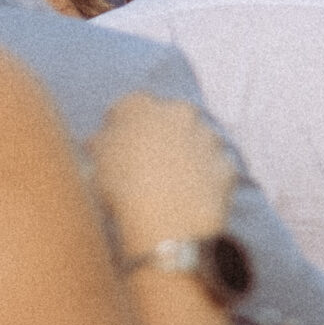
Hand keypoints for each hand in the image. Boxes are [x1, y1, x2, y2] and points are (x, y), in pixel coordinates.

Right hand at [90, 93, 234, 255]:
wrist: (167, 219)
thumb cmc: (121, 188)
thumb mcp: (96, 163)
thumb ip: (100, 144)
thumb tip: (100, 142)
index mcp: (141, 106)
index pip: (129, 105)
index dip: (122, 124)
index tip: (117, 142)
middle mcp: (179, 112)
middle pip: (168, 118)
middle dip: (159, 134)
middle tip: (146, 162)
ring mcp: (209, 137)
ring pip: (196, 140)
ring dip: (186, 153)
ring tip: (169, 183)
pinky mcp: (227, 163)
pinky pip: (214, 167)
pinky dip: (205, 177)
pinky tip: (191, 196)